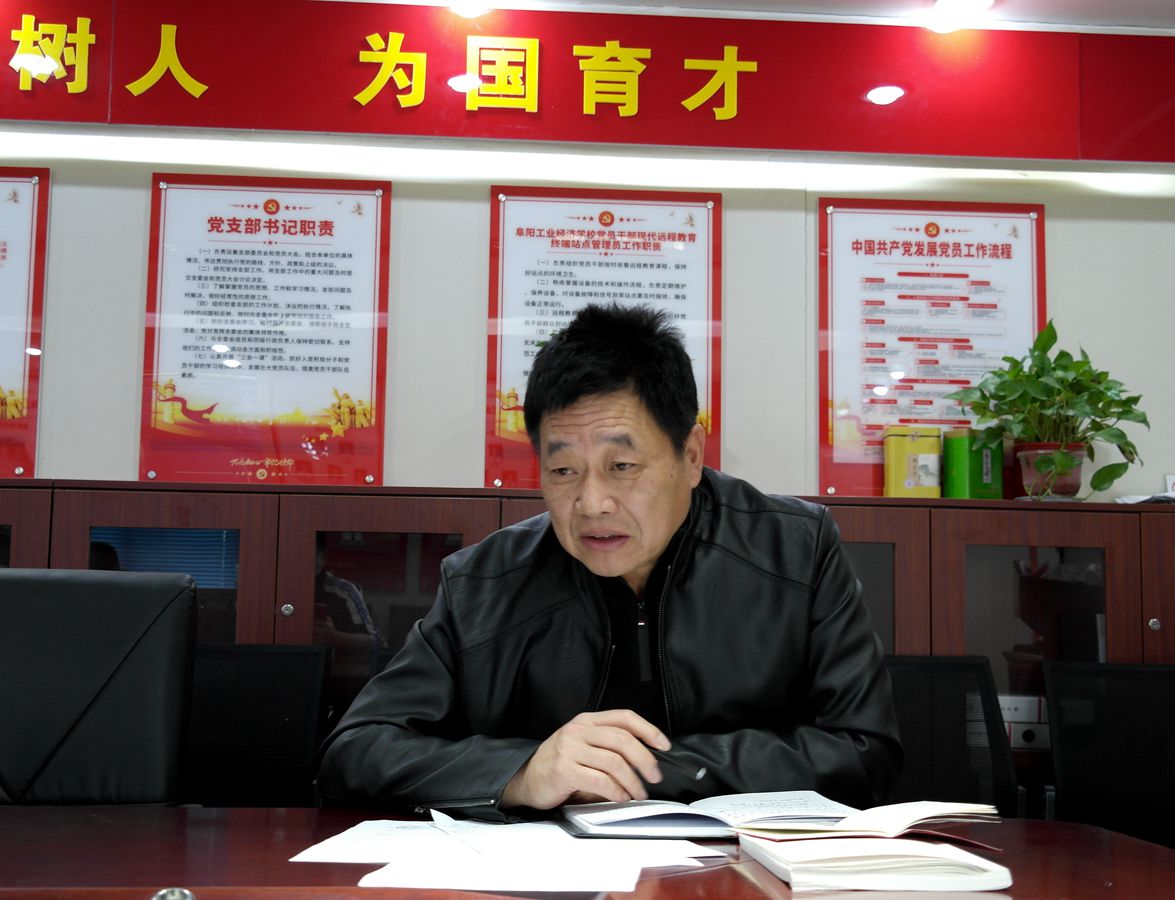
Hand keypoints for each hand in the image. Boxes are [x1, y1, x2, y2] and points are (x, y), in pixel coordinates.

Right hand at [500, 709, 669, 809]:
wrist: (526, 779)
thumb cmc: (560, 764)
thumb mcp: (584, 746)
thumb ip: (609, 746)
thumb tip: (646, 760)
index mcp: (587, 720)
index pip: (624, 717)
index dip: (648, 730)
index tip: (664, 745)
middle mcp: (578, 730)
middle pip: (623, 739)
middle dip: (645, 759)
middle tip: (654, 776)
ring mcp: (570, 749)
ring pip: (614, 762)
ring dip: (633, 781)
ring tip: (638, 792)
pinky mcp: (564, 770)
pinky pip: (600, 781)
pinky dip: (617, 791)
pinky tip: (620, 797)